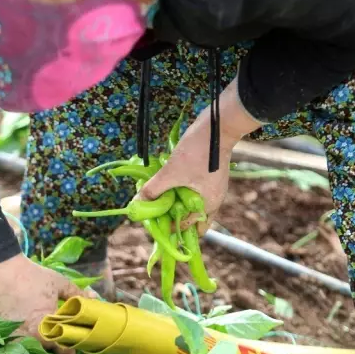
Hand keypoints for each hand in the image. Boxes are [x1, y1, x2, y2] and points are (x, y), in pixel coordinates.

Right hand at [0, 254, 97, 353]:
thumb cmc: (31, 278)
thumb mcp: (58, 283)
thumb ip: (76, 294)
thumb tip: (93, 297)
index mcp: (50, 331)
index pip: (65, 353)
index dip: (70, 350)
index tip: (71, 344)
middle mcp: (31, 340)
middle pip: (46, 353)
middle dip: (52, 347)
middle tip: (54, 336)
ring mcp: (12, 339)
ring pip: (27, 350)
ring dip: (32, 344)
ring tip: (35, 333)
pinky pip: (9, 342)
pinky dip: (14, 337)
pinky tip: (16, 327)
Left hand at [138, 78, 261, 233]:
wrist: (217, 125)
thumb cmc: (197, 152)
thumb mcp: (171, 172)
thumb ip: (154, 189)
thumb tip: (137, 202)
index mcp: (209, 205)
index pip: (188, 228)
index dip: (170, 228)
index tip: (154, 224)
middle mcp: (213, 200)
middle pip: (192, 220)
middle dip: (174, 220)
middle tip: (156, 216)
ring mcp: (212, 188)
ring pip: (191, 205)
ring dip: (175, 205)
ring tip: (157, 201)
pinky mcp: (208, 177)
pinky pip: (192, 192)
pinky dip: (179, 193)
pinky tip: (166, 187)